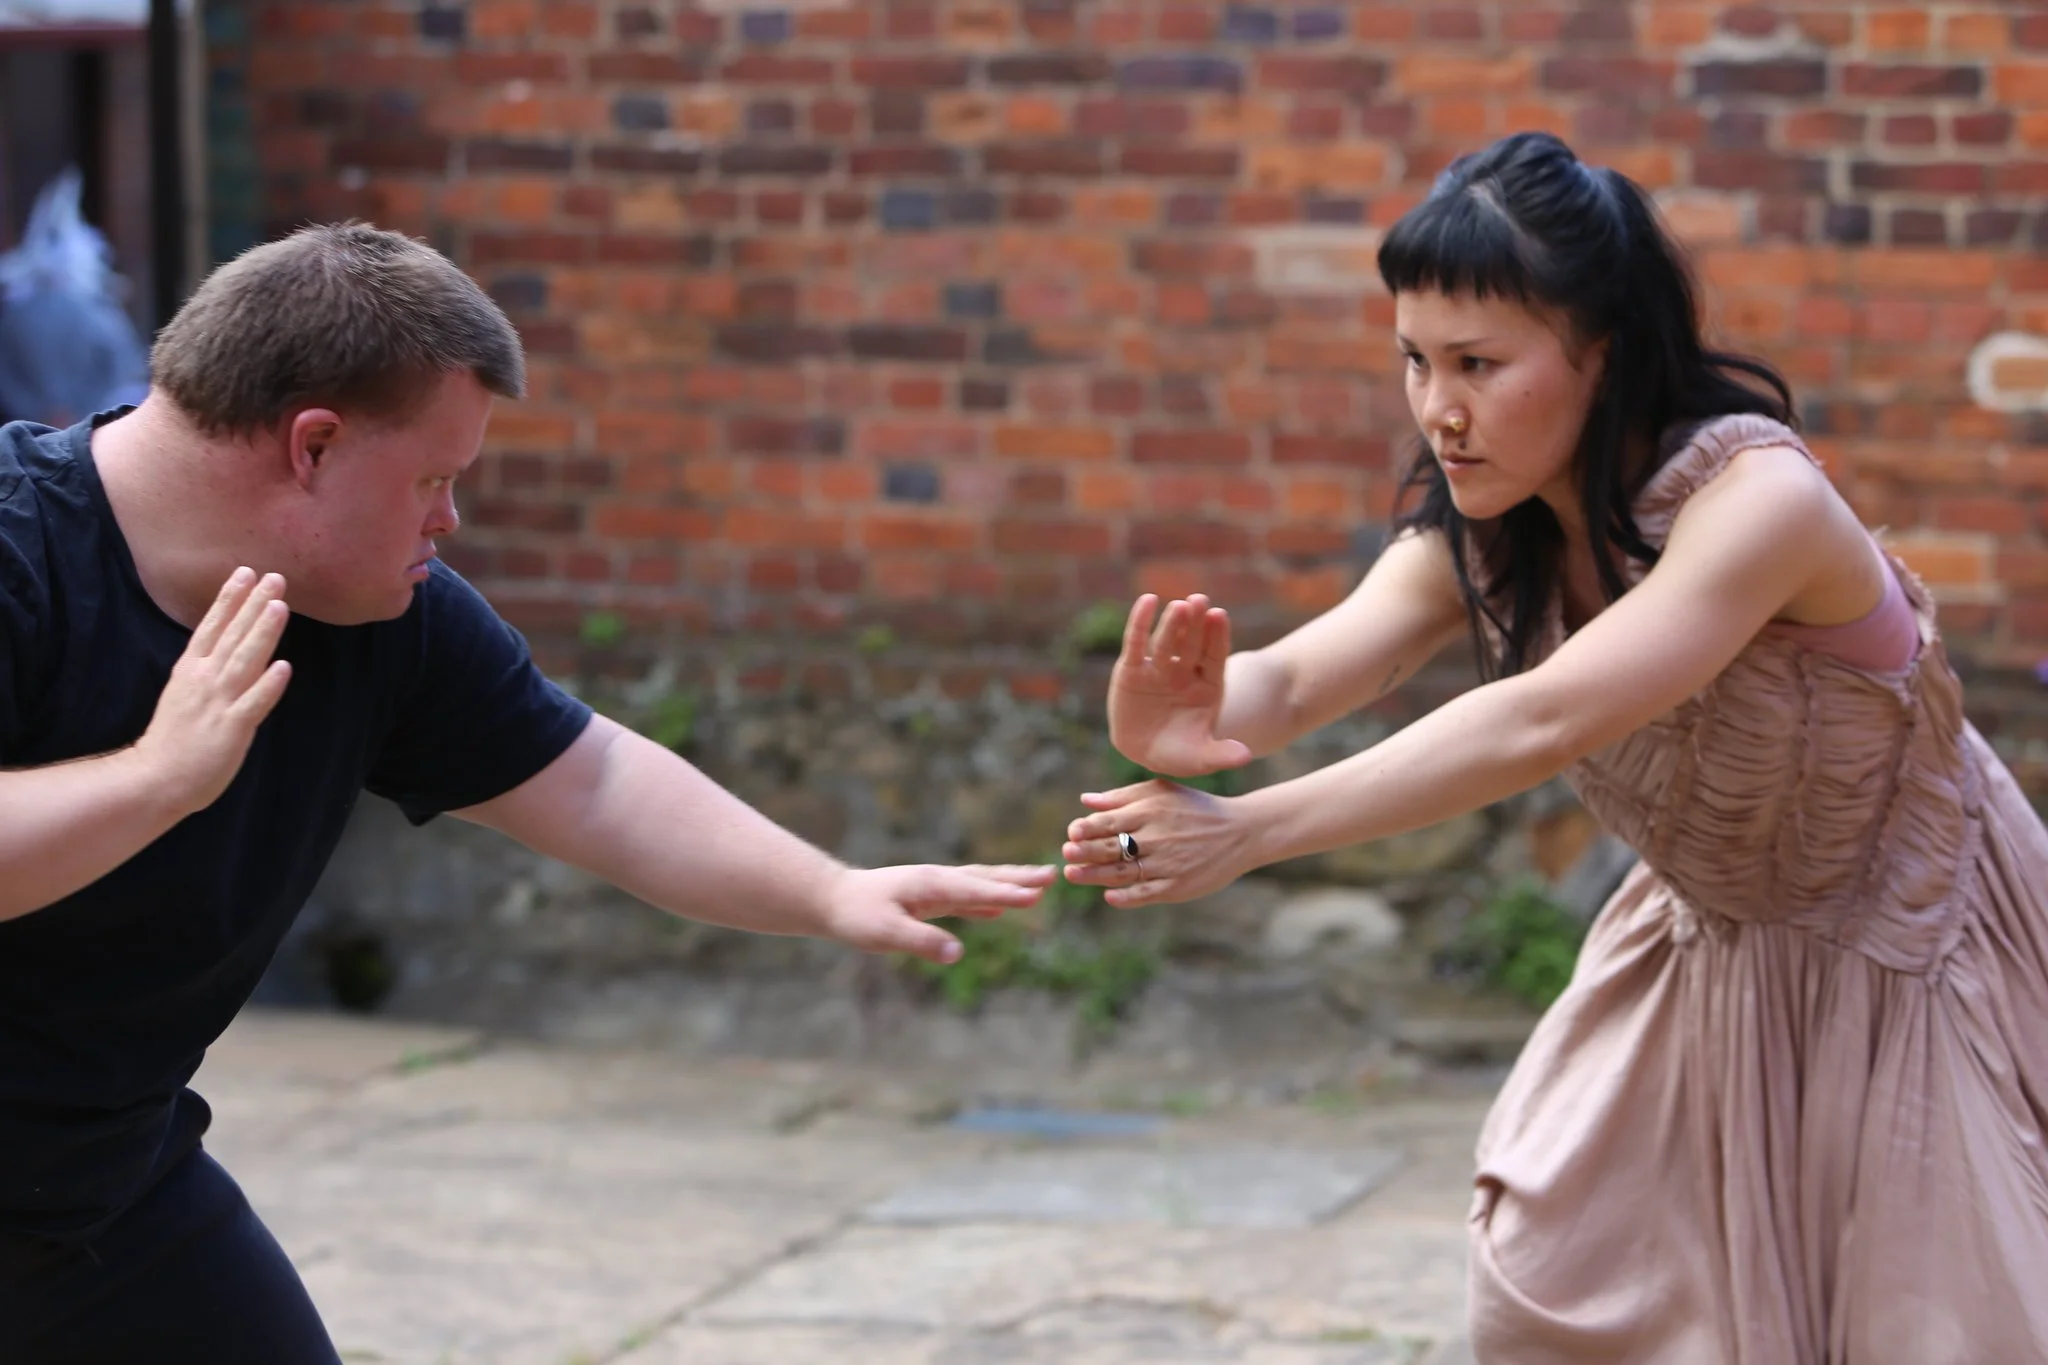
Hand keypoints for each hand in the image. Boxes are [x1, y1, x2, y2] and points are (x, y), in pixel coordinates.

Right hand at [131, 568, 293, 815]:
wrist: (154, 778)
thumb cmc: (174, 738)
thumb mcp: (185, 692)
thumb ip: (207, 669)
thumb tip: (230, 647)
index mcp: (191, 669)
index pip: (212, 626)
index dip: (229, 599)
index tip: (245, 572)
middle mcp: (204, 680)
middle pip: (232, 635)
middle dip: (253, 604)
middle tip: (274, 576)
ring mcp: (218, 703)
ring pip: (244, 661)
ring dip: (263, 632)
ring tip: (280, 606)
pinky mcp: (231, 728)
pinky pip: (253, 704)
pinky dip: (268, 686)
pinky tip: (284, 667)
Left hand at [819, 864, 1054, 964]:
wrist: (833, 899)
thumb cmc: (856, 916)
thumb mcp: (885, 934)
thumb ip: (922, 941)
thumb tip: (959, 953)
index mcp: (932, 885)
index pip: (978, 890)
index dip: (1008, 893)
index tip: (1038, 894)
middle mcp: (938, 880)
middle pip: (987, 878)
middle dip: (1020, 879)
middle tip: (1053, 875)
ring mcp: (935, 886)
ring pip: (980, 883)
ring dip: (1010, 883)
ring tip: (1039, 884)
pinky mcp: (929, 896)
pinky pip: (967, 896)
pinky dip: (988, 898)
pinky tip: (999, 907)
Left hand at [1061, 779, 1255, 907]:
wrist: (1241, 832)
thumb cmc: (1196, 808)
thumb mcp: (1162, 792)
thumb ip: (1123, 797)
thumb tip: (1085, 801)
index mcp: (1152, 811)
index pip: (1110, 822)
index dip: (1087, 828)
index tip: (1071, 833)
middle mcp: (1158, 837)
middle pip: (1113, 847)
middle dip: (1086, 852)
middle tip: (1065, 855)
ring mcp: (1168, 863)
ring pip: (1124, 872)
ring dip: (1095, 875)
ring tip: (1072, 875)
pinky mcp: (1179, 885)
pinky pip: (1147, 893)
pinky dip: (1127, 897)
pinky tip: (1109, 896)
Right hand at [1107, 594, 1252, 777]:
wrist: (1145, 752)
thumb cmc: (1180, 752)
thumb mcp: (1201, 757)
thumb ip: (1222, 754)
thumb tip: (1246, 756)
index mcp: (1207, 685)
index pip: (1214, 656)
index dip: (1217, 637)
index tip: (1219, 616)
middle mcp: (1184, 671)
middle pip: (1192, 643)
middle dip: (1197, 623)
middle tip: (1201, 600)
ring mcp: (1158, 668)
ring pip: (1166, 640)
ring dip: (1173, 622)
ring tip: (1179, 605)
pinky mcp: (1131, 669)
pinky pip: (1135, 643)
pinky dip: (1140, 621)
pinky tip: (1147, 601)